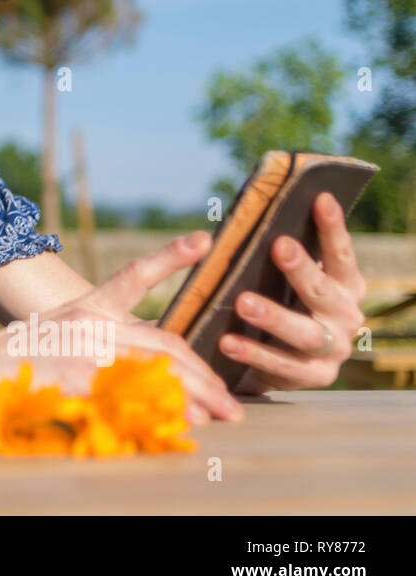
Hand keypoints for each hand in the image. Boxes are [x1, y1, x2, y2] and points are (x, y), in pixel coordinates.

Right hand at [0, 231, 244, 422]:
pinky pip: (129, 400)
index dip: (169, 255)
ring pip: (156, 374)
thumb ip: (102, 341)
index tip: (203, 240)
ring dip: (193, 400)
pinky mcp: (75, 381)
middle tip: (231, 402)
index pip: (134, 276)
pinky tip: (178, 427)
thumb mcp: (58, 333)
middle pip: (164, 345)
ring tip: (218, 418)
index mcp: (86, 306)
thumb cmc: (14, 356)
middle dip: (204, 376)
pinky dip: (158, 415)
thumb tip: (151, 364)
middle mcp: (89, 323)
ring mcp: (82, 351)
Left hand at [222, 192, 365, 393]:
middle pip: (324, 292)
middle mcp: (347, 316)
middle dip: (302, 268)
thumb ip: (283, 256)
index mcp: (346, 286)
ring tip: (242, 302)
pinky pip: (282, 365)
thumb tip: (257, 215)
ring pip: (305, 333)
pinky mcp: (313, 377)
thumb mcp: (288, 280)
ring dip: (274, 316)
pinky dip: (253, 353)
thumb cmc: (283, 302)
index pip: (341, 254)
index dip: (332, 227)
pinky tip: (227, 341)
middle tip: (279, 245)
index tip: (319, 198)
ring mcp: (334, 350)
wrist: (284, 360)